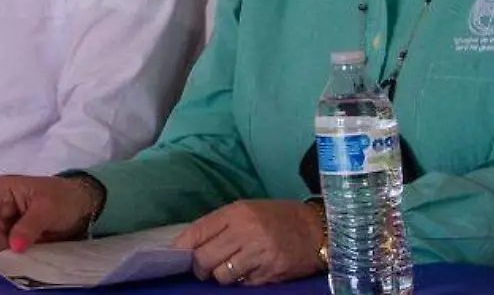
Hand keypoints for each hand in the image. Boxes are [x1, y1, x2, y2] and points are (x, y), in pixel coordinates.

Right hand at [0, 175, 99, 253]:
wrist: (82, 206)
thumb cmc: (63, 199)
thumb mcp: (47, 209)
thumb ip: (28, 227)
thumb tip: (14, 246)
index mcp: (1, 189)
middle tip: (9, 257)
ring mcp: (4, 219)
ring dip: (2, 251)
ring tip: (17, 258)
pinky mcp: (11, 233)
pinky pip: (4, 246)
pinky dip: (9, 254)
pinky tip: (18, 259)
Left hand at [172, 199, 325, 285]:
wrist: (316, 229)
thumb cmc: (279, 217)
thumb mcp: (249, 210)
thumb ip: (222, 225)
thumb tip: (192, 243)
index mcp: (236, 212)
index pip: (197, 231)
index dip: (182, 246)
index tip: (177, 254)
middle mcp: (245, 231)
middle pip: (204, 257)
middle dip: (199, 267)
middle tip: (204, 268)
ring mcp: (258, 253)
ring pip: (221, 275)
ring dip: (221, 276)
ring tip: (231, 268)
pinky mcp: (270, 272)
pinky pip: (243, 283)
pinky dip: (243, 280)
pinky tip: (252, 270)